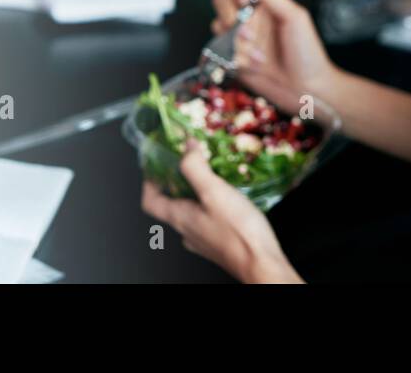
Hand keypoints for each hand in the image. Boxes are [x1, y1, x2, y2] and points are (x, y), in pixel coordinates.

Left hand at [141, 139, 301, 282]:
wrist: (262, 263)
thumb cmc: (238, 231)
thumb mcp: (214, 191)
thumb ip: (196, 168)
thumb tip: (186, 147)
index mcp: (181, 218)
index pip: (150, 202)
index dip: (148, 183)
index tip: (154, 168)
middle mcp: (188, 231)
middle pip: (171, 206)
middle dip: (175, 184)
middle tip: (187, 165)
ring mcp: (204, 240)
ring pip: (191, 214)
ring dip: (195, 194)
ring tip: (210, 176)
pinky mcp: (220, 244)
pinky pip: (209, 220)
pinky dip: (212, 205)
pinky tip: (229, 198)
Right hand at [210, 0, 338, 116]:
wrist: (306, 90)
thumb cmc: (307, 53)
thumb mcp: (294, 17)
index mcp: (265, 3)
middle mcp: (250, 17)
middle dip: (229, 12)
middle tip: (245, 27)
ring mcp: (239, 37)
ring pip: (218, 24)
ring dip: (234, 38)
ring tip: (256, 52)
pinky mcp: (233, 58)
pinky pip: (218, 49)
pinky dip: (232, 55)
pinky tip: (251, 64)